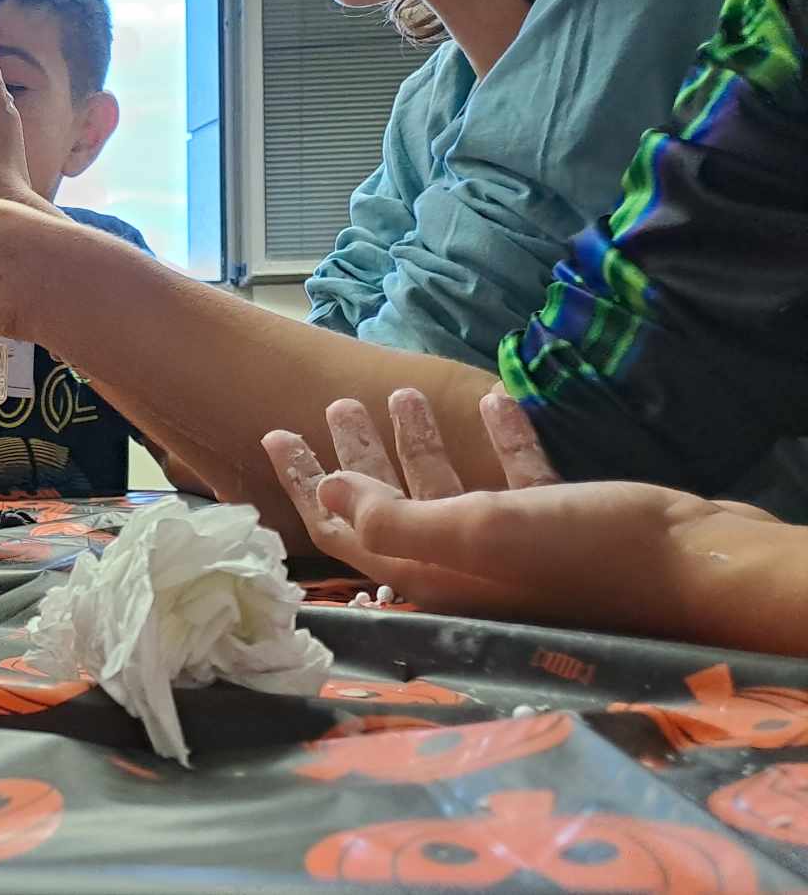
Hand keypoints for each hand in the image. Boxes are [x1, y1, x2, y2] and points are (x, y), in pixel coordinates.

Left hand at [261, 388, 781, 627]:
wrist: (693, 566)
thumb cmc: (577, 553)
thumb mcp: (472, 535)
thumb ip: (396, 520)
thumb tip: (331, 495)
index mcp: (431, 574)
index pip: (345, 530)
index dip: (307, 486)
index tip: (276, 437)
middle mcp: (463, 564)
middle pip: (390, 505)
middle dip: (357, 456)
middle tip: (332, 407)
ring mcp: (515, 546)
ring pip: (450, 488)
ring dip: (422, 441)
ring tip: (399, 393)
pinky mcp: (565, 525)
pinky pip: (519, 478)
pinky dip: (502, 440)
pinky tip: (500, 400)